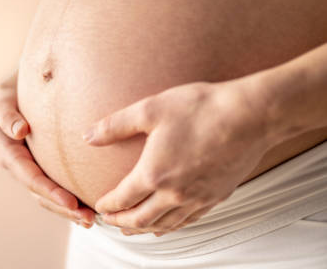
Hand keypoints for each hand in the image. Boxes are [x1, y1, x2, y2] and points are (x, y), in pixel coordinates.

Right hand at [0, 72, 93, 227]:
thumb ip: (7, 115)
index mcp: (8, 153)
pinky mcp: (44, 166)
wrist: (19, 89)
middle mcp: (20, 166)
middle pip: (41, 194)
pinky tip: (92, 204)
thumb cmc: (9, 93)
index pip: (30, 177)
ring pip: (49, 196)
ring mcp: (32, 168)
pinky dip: (72, 198)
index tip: (71, 202)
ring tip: (93, 219)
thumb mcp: (1, 100)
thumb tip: (20, 131)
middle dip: (63, 208)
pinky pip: (57, 185)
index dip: (49, 191)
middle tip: (89, 219)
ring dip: (69, 210)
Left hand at [84, 80, 270, 235]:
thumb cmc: (200, 109)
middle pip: (142, 219)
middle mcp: (175, 194)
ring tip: (134, 229)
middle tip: (110, 223)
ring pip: (166, 224)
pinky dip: (173, 226)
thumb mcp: (149, 110)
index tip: (99, 206)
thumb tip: (87, 136)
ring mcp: (198, 198)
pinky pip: (190, 220)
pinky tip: (170, 224)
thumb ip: (115, 125)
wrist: (250, 115)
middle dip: (122, 223)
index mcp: (154, 174)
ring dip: (145, 229)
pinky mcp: (217, 196)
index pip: (123, 199)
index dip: (107, 205)